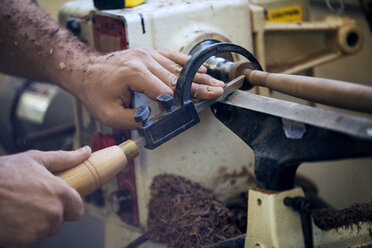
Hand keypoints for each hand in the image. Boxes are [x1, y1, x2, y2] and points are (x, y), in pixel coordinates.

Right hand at [0, 147, 90, 246]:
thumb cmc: (3, 174)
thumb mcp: (36, 159)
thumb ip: (66, 158)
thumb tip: (85, 151)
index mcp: (60, 193)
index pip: (78, 209)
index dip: (69, 206)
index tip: (57, 201)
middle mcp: (53, 212)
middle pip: (61, 221)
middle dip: (51, 214)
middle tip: (32, 202)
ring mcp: (39, 229)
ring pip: (45, 230)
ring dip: (36, 224)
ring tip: (20, 208)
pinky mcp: (24, 241)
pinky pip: (30, 239)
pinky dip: (22, 233)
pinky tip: (13, 218)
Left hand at [75, 47, 224, 128]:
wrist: (86, 70)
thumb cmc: (96, 91)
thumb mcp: (108, 114)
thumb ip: (132, 120)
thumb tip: (153, 120)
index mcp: (135, 74)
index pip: (166, 90)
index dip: (183, 101)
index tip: (199, 106)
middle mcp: (144, 60)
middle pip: (177, 78)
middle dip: (199, 87)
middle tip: (218, 92)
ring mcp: (147, 54)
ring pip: (178, 68)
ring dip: (198, 77)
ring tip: (216, 84)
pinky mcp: (149, 54)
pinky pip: (172, 57)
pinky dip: (187, 64)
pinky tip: (201, 70)